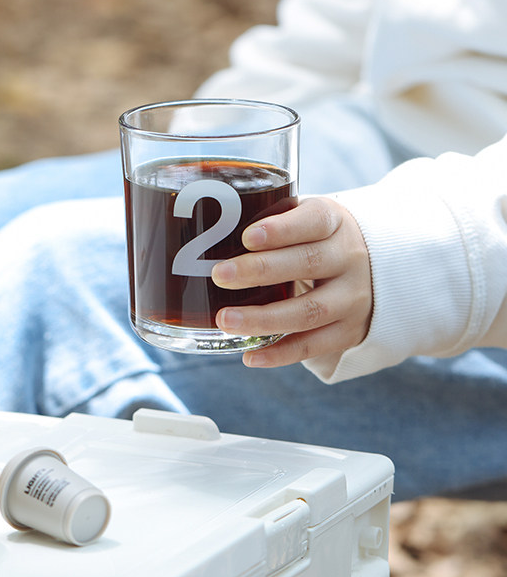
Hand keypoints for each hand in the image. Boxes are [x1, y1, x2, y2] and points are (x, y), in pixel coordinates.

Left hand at [211, 196, 372, 367]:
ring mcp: (352, 298)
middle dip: (260, 270)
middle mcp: (349, 259)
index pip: (313, 222)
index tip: (246, 236)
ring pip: (309, 311)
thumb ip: (270, 223)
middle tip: (220, 275)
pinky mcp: (348, 331)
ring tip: (225, 319)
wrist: (371, 271)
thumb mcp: (304, 220)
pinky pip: (313, 346)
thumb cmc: (315, 241)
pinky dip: (280, 354)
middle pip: (307, 264)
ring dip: (264, 318)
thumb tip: (206, 228)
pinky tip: (250, 356)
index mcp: (335, 223)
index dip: (281, 230)